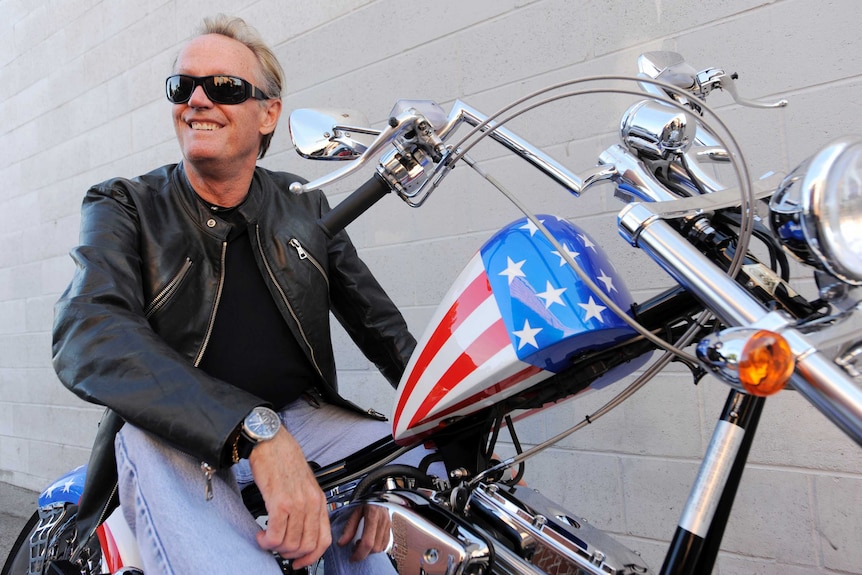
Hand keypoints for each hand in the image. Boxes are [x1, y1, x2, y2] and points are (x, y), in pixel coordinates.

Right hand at [250, 427, 330, 567]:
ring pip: (290, 544)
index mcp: (319, 500)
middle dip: (290, 554)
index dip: (311, 557)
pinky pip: (276, 534)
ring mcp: (297, 503)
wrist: (271, 441)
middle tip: (277, 547)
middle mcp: (311, 503)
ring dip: (275, 547)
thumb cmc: (285, 459)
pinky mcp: (279, 502)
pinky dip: (266, 541)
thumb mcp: (304, 484)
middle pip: (306, 546)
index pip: (324, 540)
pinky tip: (261, 534)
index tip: (298, 562)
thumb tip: (300, 530)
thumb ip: (306, 506)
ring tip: (266, 538)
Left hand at [337, 504, 391, 561]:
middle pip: (375, 547)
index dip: (359, 553)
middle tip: (354, 551)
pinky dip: (376, 548)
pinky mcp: (390, 529)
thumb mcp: (355, 511)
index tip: (352, 557)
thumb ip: (349, 528)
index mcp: (373, 516)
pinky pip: (385, 545)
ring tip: (361, 544)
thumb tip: (341, 543)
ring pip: (381, 548)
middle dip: (364, 554)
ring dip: (370, 551)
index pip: (368, 542)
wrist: (379, 495)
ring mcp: (388, 526)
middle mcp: (383, 521)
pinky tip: (369, 542)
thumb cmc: (367, 502)